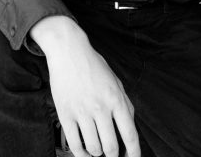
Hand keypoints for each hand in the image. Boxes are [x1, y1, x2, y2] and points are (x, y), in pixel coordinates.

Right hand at [32, 17, 139, 156]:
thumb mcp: (116, 81)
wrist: (70, 53)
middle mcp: (101, 107)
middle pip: (111, 147)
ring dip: (97, 154)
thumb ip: (125, 104)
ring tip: (98, 149)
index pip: (130, 134)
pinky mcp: (65, 115)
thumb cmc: (94, 66)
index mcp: (116, 99)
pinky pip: (74, 145)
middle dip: (113, 156)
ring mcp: (82, 112)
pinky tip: (84, 152)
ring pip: (93, 149)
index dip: (134, 152)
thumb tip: (130, 127)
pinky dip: (81, 154)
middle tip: (112, 154)